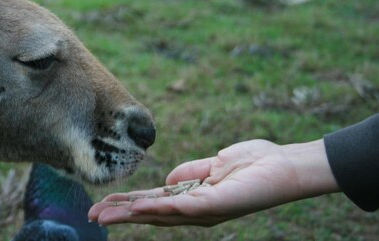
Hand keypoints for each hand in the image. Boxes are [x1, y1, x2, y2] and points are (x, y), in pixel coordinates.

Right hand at [88, 139, 338, 226]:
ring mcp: (205, 210)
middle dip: (121, 213)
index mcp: (194, 198)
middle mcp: (196, 209)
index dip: (128, 203)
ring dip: (131, 213)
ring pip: (160, 214)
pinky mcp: (216, 205)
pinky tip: (140, 207)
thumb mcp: (214, 164)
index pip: (154, 202)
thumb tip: (167, 181)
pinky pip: (183, 206)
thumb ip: (191, 173)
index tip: (103, 203)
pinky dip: (159, 207)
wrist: (285, 166)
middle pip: (151, 213)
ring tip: (106, 214)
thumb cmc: (255, 163)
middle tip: (93, 214)